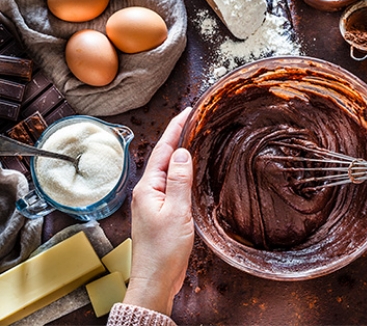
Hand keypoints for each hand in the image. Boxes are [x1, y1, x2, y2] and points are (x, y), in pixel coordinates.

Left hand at [123, 107, 193, 314]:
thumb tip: (181, 152)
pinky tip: (190, 172)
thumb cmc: (164, 251)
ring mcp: (153, 202)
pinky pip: (172, 185)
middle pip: (163, 157)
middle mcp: (147, 191)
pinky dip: (181, 173)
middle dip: (177, 136)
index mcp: (147, 187)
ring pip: (168, 170)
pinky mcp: (161, 213)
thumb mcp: (176, 212)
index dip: (175, 128)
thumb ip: (179, 180)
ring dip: (179, 154)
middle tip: (194, 120)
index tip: (188, 111)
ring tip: (193, 138)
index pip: (163, 150)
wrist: (156, 280)